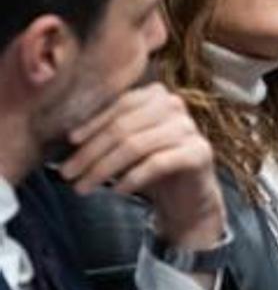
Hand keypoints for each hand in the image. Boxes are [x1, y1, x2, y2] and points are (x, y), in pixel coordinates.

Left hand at [59, 83, 225, 253]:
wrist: (188, 194)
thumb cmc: (152, 164)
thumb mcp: (128, 143)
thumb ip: (107, 132)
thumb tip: (67, 137)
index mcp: (157, 95)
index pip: (120, 105)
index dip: (92, 124)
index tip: (69, 143)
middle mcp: (176, 106)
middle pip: (124, 127)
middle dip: (91, 152)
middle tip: (67, 174)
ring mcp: (190, 129)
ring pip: (136, 146)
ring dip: (104, 169)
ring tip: (83, 187)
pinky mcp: (199, 153)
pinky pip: (157, 163)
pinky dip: (132, 178)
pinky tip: (117, 191)